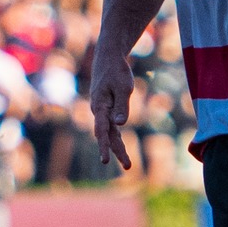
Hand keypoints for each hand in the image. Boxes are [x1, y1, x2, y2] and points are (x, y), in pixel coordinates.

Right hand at [88, 51, 135, 169]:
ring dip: (118, 148)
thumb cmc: (116, 71)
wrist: (108, 58)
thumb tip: (120, 125)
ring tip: (128, 164)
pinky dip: (116, 139)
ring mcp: (102, 111)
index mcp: (99, 107)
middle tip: (128, 167)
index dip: (105, 146)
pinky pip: (111, 128)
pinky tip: (119, 148)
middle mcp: (98, 112)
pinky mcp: (107, 109)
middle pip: (107, 136)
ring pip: (110, 133)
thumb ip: (122, 106)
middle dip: (117, 152)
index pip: (102, 131)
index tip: (106, 160)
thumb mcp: (123, 87)